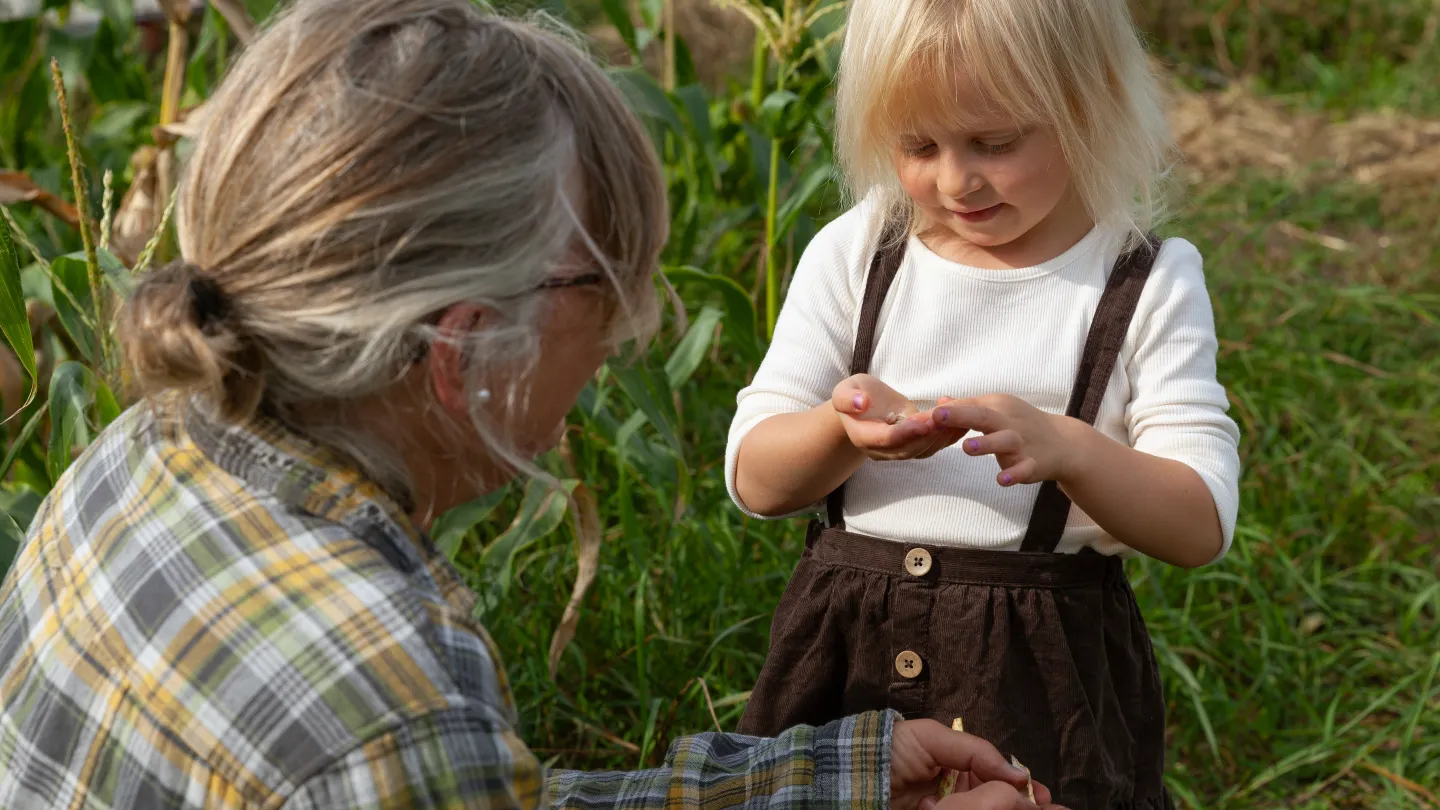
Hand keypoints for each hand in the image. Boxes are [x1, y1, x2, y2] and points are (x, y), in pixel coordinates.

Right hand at [831, 375, 967, 460]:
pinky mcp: (915, 446)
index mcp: (863, 437)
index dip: (905, 433)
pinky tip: (962, 420)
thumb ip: (847, 398)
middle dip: (930, 435)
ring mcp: (899, 451)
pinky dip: (949, 435)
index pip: (885, 440)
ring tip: (958, 417)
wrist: (862, 407)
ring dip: (943, 436)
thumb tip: (861, 403)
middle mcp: (882, 450)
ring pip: (924, 450)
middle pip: (908, 449)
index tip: (923, 422)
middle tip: (947, 418)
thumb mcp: (844, 390)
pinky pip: (933, 446)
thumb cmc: (854, 395)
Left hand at [890, 719, 1057, 809]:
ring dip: (1001, 808)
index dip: (1021, 788)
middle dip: (1018, 805)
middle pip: (995, 799)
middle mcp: (956, 792)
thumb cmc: (887, 748)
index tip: (1041, 798)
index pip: (998, 779)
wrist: (846, 774)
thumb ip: (975, 751)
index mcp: (958, 768)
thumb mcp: (931, 737)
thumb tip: (1017, 773)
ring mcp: (947, 809)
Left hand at [933, 394, 1083, 486]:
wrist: (1063, 443)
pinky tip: (1002, 479)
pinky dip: (1015, 474)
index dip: (943, 412)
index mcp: (996, 406)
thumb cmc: (1020, 423)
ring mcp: (1022, 443)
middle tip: (938, 416)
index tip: (919, 417)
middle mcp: (1008, 422)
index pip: (966, 406)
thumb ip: (967, 407)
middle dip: (961, 415)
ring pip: (1004, 441)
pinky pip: (1024, 468)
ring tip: (967, 448)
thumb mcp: (996, 410)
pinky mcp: (1033, 463)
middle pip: (983, 416)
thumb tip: (940, 402)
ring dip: (986, 444)